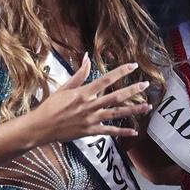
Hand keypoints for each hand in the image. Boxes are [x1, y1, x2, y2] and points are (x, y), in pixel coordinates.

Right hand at [27, 57, 150, 142]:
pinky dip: (122, 132)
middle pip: (116, 96)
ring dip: (133, 110)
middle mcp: (89, 105)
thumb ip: (80, 73)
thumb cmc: (51, 106)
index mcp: (83, 92)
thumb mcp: (65, 87)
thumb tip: (87, 57)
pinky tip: (135, 131)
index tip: (133, 66)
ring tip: (147, 106)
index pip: (106, 79)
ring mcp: (91, 119)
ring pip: (116, 113)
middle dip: (132, 90)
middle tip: (146, 85)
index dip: (121, 72)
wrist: (41, 127)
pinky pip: (110, 132)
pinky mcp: (90, 131)